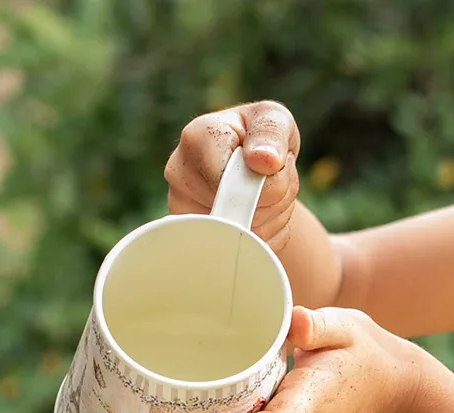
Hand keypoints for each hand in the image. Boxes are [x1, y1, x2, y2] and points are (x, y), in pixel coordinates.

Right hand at [164, 100, 301, 252]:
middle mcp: (178, 174)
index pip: (230, 180)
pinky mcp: (194, 239)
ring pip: (246, 234)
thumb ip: (272, 132)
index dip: (263, 183)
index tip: (271, 167)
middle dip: (271, 199)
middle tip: (268, 177)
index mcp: (196, 137)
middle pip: (240, 210)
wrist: (255, 166)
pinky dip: (264, 238)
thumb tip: (264, 161)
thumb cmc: (263, 137)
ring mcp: (182, 211)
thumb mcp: (275, 119)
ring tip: (262, 194)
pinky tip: (256, 214)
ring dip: (271, 218)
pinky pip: (245, 252)